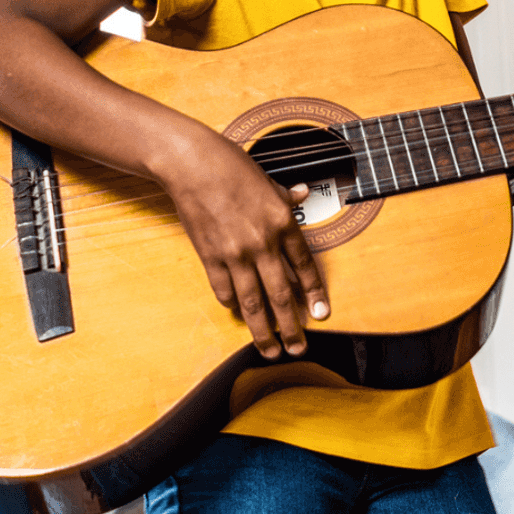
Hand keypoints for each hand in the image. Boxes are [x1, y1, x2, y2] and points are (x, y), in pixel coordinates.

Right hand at [161, 133, 327, 359]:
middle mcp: (262, 242)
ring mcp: (235, 252)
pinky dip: (232, 303)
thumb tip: (302, 193)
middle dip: (291, 327)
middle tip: (298, 348)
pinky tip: (238, 313)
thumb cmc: (231, 166)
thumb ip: (286, 195)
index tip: (321, 315)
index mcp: (283, 222)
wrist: (192, 163)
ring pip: (253, 302)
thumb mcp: (268, 179)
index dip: (314, 294)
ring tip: (269, 350)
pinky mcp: (210, 256)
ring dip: (262, 330)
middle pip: (281, 294)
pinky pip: (224, 289)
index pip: (305, 267)